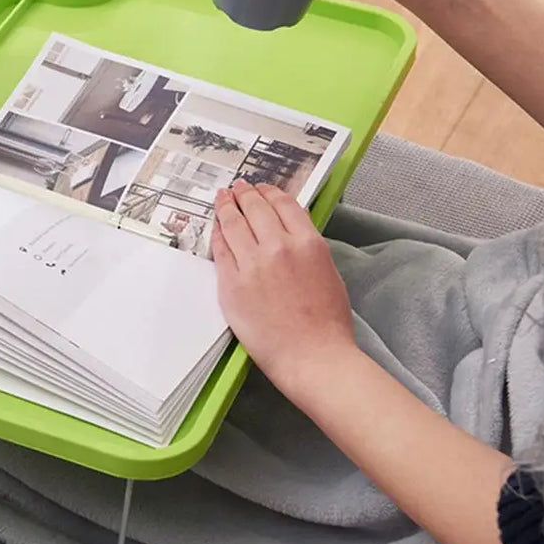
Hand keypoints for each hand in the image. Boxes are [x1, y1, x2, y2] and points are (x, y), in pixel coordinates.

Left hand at [211, 181, 355, 389]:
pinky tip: (216, 228)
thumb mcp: (327, 272)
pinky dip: (217, 235)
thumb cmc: (326, 323)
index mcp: (308, 243)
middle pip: (255, 208)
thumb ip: (307, 248)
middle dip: (245, 194)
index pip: (284, 204)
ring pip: (233, 224)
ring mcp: (252, 265)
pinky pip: (219, 251)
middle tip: (237, 188)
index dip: (270, 193)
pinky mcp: (231, 284)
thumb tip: (289, 233)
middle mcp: (279, 247)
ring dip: (226, 207)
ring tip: (222, 198)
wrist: (311, 356)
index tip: (262, 189)